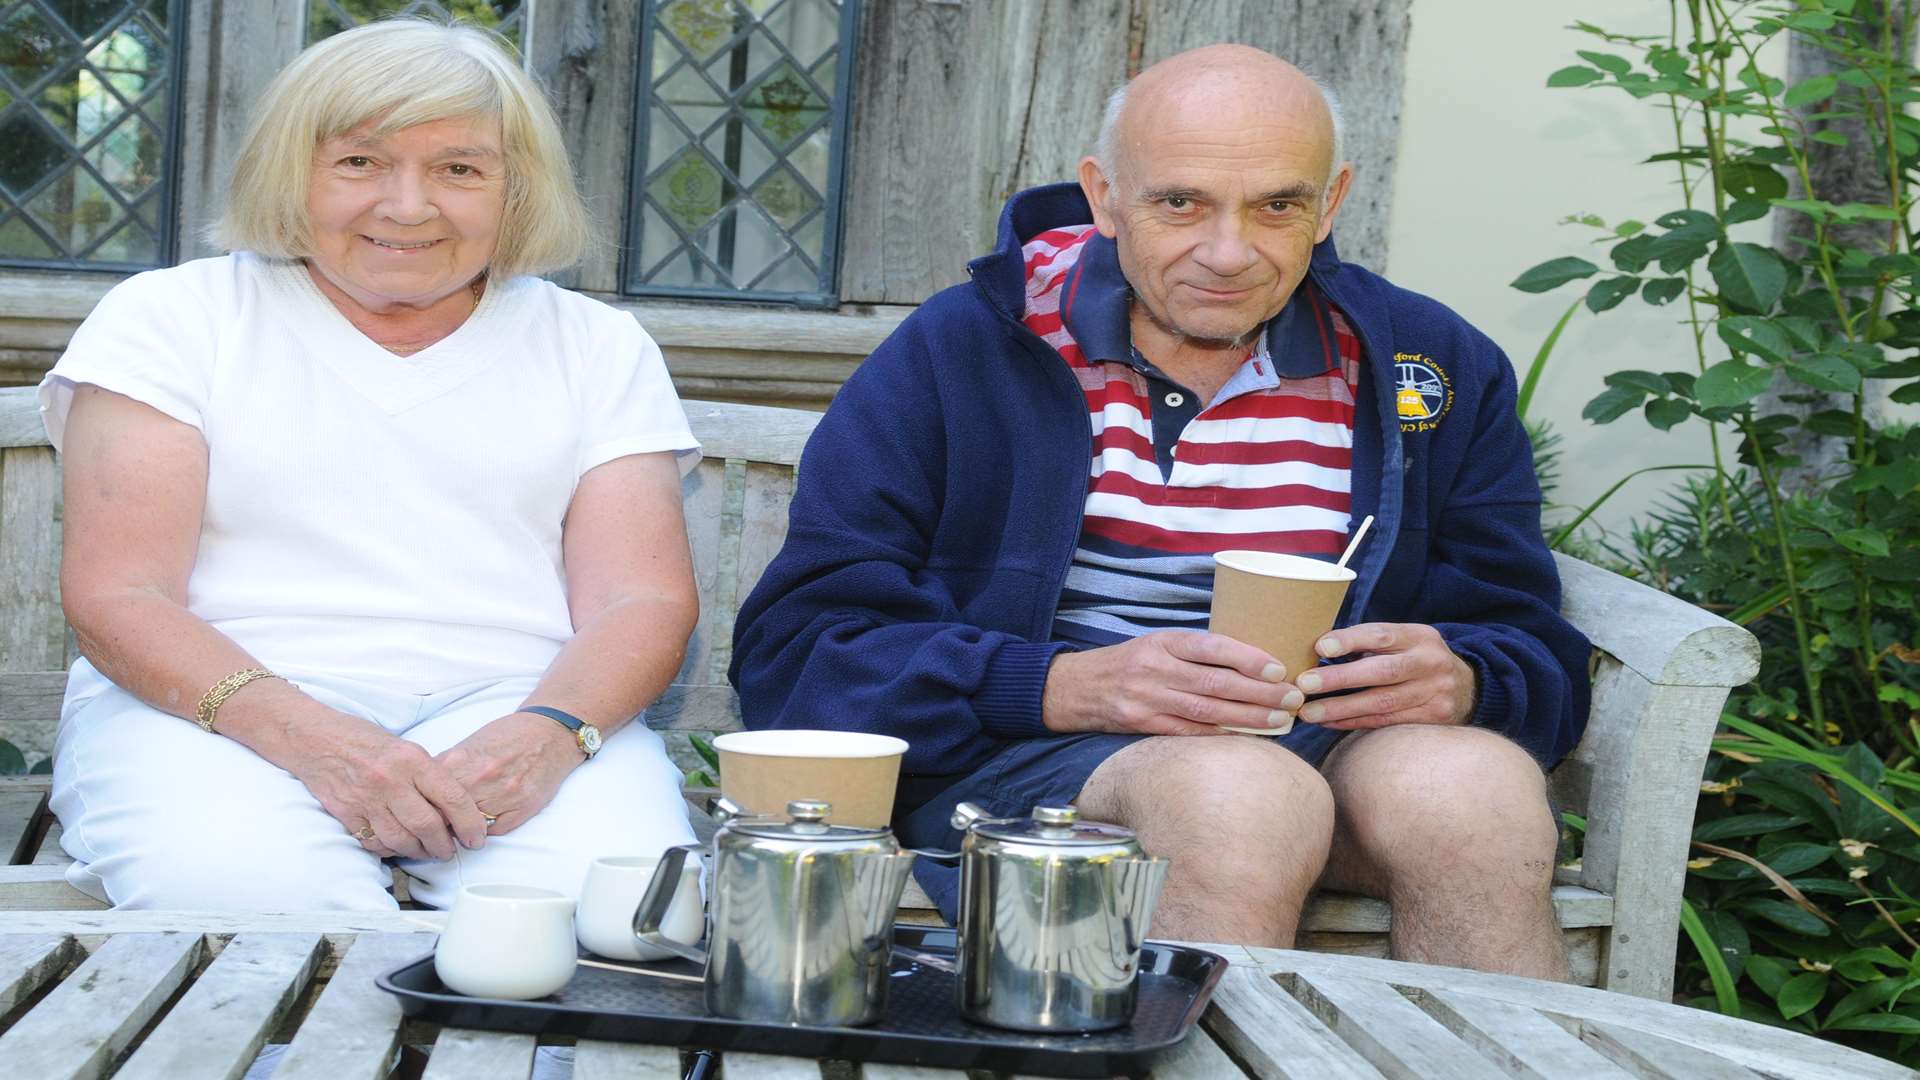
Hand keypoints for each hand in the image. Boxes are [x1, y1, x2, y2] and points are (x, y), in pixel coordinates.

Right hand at [279, 709, 488, 860]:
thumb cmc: (366, 741)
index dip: (470, 823)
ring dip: (419, 852)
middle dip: (445, 846)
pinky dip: (390, 849)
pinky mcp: (346, 813)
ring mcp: (367, 799)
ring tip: (428, 852)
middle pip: (428, 826)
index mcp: (412, 759)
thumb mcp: (406, 747)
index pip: (452, 798)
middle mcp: (391, 780)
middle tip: (451, 851)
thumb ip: (429, 775)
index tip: (477, 838)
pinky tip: (398, 846)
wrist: (316, 740)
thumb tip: (455, 808)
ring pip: (402, 840)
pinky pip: (374, 842)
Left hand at [435, 712, 583, 835]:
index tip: (423, 813)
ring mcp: (502, 795)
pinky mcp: (523, 808)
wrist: (548, 733)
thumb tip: (420, 791)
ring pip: (468, 828)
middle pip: (444, 816)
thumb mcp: (467, 745)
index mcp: (459, 762)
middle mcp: (479, 779)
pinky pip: (494, 833)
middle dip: (439, 824)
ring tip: (463, 824)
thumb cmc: (506, 737)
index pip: (426, 798)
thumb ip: (445, 769)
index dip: (421, 809)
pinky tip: (487, 821)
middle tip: (440, 825)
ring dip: (462, 830)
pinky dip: (486, 831)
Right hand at [1041, 630, 1298, 734]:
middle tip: (1292, 698)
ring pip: (1207, 710)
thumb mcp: (1156, 644)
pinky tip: (1246, 736)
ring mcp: (1147, 699)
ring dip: (1248, 717)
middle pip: (1216, 682)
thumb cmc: (1127, 663)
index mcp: (1162, 641)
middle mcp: (1155, 668)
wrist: (1075, 688)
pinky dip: (1220, 734)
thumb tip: (1251, 662)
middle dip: (1259, 692)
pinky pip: (1189, 732)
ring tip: (1280, 720)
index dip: (1247, 658)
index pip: (1212, 647)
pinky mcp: (1142, 725)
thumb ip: (1194, 652)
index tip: (1278, 668)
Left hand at [1293, 623, 1477, 729]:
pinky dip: (1355, 722)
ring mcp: (1435, 693)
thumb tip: (1319, 649)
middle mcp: (1430, 662)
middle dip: (1341, 678)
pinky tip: (1330, 722)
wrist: (1467, 687)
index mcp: (1419, 636)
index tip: (1320, 647)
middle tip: (1305, 684)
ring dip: (1341, 708)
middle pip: (1383, 671)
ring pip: (1383, 702)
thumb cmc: (1416, 660)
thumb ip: (1370, 643)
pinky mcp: (1433, 718)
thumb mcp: (1403, 641)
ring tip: (1309, 712)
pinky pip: (1387, 722)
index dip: (1351, 640)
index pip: (1382, 635)